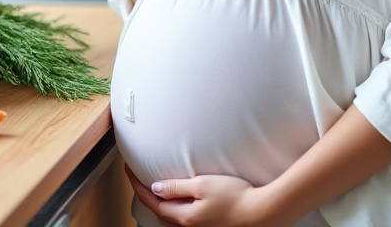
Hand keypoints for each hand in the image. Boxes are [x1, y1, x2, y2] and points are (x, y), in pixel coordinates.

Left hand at [125, 166, 290, 226]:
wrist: (262, 211)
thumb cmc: (234, 196)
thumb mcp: (202, 185)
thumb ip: (177, 187)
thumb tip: (155, 188)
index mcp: (184, 216)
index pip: (153, 201)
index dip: (138, 185)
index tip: (128, 170)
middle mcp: (190, 226)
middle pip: (161, 212)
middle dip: (147, 196)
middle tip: (138, 179)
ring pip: (174, 217)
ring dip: (163, 203)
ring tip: (157, 188)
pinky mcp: (212, 226)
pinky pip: (187, 218)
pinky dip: (178, 207)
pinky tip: (183, 201)